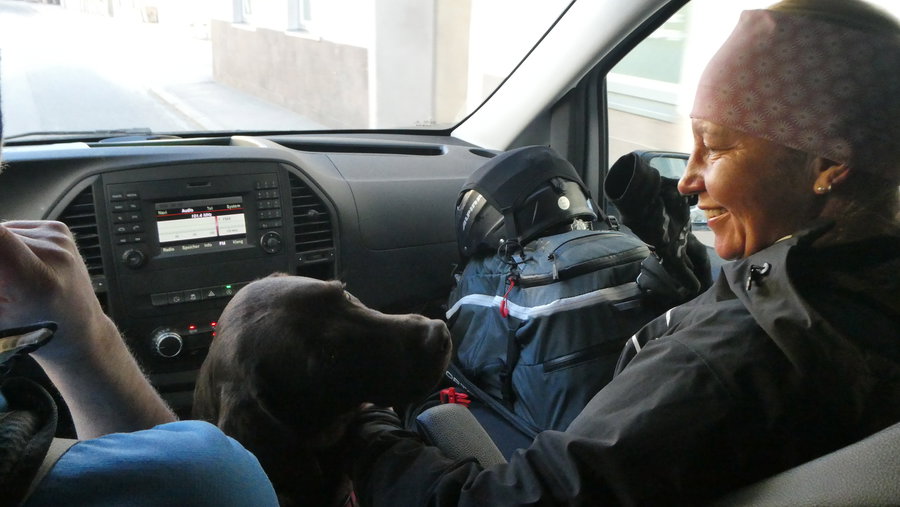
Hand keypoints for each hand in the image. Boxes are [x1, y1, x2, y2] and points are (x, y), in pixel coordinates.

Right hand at [0, 220, 174, 435]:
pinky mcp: (62, 231)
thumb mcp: (2, 321)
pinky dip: (9, 249)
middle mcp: (58, 252)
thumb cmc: (46, 339)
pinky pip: (18, 230)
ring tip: (15, 288)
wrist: (85, 336)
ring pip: (3, 232)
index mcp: (41, 277)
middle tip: (6, 293)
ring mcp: (62, 239)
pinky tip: (19, 276)